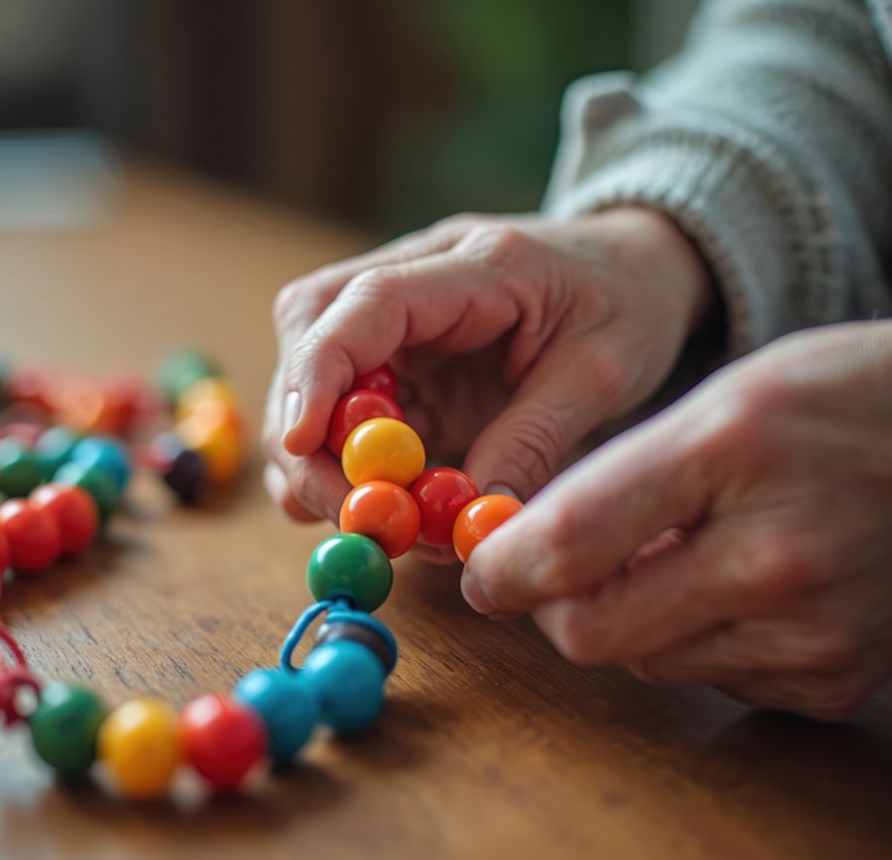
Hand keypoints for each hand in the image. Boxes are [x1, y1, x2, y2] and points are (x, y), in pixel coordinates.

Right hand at [263, 208, 710, 557]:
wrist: (635, 266)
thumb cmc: (629, 303)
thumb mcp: (604, 373)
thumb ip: (533, 441)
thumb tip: (465, 522)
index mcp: (476, 263)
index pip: (367, 301)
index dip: (320, 370)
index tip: (298, 443)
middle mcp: (415, 276)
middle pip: (311, 332)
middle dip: (305, 428)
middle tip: (338, 510)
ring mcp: (398, 318)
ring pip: (312, 372)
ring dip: (318, 453)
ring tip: (370, 520)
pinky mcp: (397, 359)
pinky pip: (342, 407)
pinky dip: (337, 461)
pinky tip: (361, 503)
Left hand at [463, 321, 891, 719]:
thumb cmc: (838, 401)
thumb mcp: (722, 398)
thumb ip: (620, 477)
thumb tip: (524, 550)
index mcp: (732, 453)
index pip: (569, 543)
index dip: (502, 567)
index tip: (483, 569)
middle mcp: (776, 555)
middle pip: (592, 632)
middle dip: (555, 605)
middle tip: (558, 569)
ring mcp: (815, 631)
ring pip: (645, 661)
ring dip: (633, 620)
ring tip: (685, 554)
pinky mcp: (837, 681)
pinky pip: (713, 679)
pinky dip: (700, 641)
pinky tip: (741, 585)